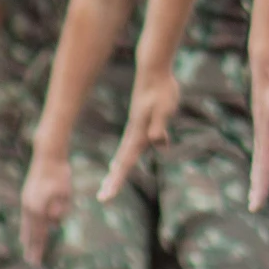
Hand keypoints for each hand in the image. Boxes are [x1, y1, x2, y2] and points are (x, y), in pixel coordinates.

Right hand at [20, 153, 72, 266]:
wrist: (48, 157)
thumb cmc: (60, 175)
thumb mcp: (65, 194)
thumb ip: (60, 210)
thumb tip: (55, 224)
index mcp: (38, 209)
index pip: (38, 234)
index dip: (37, 249)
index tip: (36, 262)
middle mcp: (28, 207)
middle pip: (30, 232)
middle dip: (31, 247)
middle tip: (31, 261)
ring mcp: (26, 201)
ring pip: (26, 223)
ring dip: (27, 236)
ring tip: (27, 246)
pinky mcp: (26, 195)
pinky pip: (26, 215)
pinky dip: (27, 224)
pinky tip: (29, 227)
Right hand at [99, 62, 180, 203]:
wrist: (154, 71)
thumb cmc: (161, 89)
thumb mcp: (165, 109)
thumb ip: (159, 126)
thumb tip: (158, 143)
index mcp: (138, 134)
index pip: (126, 162)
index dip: (117, 180)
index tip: (106, 197)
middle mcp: (135, 133)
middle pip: (123, 161)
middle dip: (114, 180)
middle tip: (103, 198)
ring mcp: (136, 128)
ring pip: (126, 153)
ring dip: (118, 169)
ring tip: (110, 183)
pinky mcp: (140, 123)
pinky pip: (131, 145)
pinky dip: (125, 157)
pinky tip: (121, 162)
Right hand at [248, 58, 268, 212]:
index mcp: (268, 134)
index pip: (263, 167)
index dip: (260, 187)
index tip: (255, 206)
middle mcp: (264, 133)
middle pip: (260, 164)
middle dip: (258, 185)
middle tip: (254, 205)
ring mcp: (265, 125)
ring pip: (263, 154)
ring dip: (261, 172)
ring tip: (258, 186)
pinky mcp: (268, 118)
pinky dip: (267, 156)